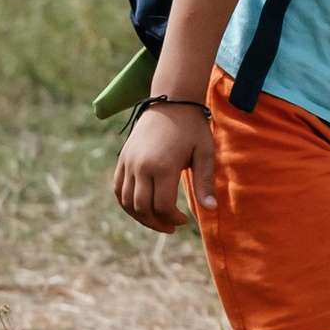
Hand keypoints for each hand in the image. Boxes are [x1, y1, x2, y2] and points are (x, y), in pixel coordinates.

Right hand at [112, 102, 211, 232]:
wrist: (171, 102)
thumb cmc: (192, 128)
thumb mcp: (205, 153)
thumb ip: (205, 182)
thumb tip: (210, 209)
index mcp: (163, 166)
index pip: (162, 206)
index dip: (172, 219)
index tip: (184, 221)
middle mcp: (141, 166)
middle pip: (142, 207)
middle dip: (157, 222)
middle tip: (171, 227)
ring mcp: (128, 163)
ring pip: (127, 202)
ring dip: (141, 217)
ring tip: (157, 221)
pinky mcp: (122, 159)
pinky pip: (118, 189)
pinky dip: (127, 203)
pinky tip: (141, 208)